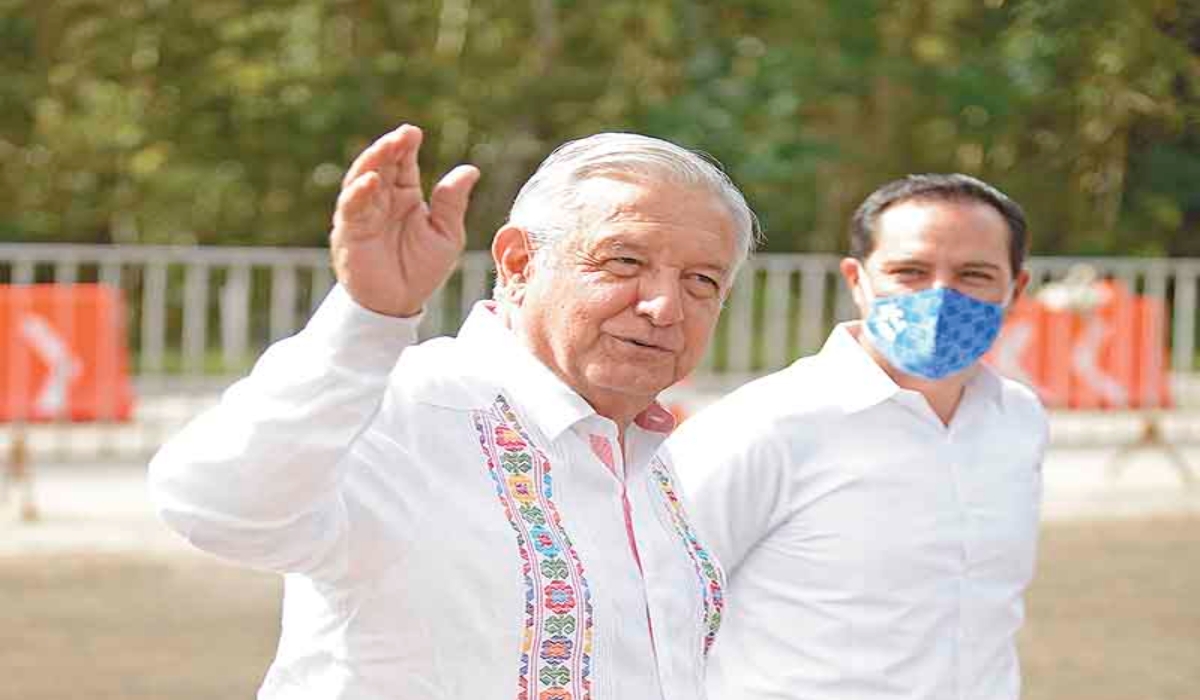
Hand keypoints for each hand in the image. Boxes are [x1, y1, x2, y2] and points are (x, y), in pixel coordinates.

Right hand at [329, 124, 480, 316]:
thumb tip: (471, 169)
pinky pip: (351, 208)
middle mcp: (382, 200)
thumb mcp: (446, 235)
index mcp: (405, 196)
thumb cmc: (421, 270)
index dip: (406, 147)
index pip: (403, 164)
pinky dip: (358, 193)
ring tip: (387, 146)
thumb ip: (452, 203)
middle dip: (390, 148)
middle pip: (382, 165)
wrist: (399, 304)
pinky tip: (370, 181)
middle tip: (403, 133)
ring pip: (362, 179)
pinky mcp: (349, 232)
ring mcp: (364, 214)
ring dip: (373, 161)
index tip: (414, 132)